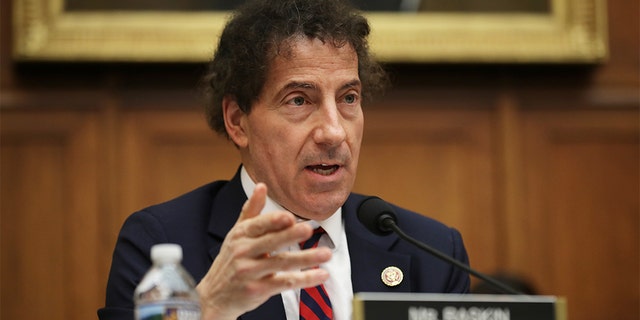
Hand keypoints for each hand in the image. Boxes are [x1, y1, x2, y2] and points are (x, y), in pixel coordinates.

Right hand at [196, 183, 331, 319]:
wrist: (214, 296)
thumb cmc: (230, 260)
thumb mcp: (236, 234)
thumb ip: (251, 211)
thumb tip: (261, 185)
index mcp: (240, 235)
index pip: (258, 225)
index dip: (273, 221)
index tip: (289, 216)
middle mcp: (243, 252)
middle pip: (270, 242)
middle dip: (290, 236)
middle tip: (309, 230)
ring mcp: (249, 272)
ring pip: (281, 263)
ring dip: (305, 258)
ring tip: (326, 254)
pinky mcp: (257, 290)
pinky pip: (284, 283)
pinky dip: (304, 279)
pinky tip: (321, 274)